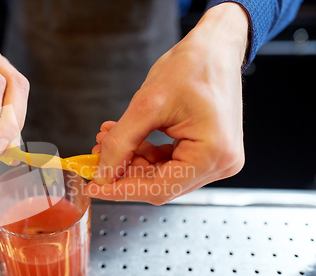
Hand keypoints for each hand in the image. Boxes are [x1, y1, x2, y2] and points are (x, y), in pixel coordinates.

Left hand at [87, 3, 248, 204]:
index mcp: (212, 154)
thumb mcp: (147, 105)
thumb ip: (121, 144)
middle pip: (160, 184)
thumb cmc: (192, 66)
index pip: (158, 189)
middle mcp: (220, 163)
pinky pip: (170, 162)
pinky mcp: (208, 151)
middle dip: (124, 170)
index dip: (121, 190)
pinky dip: (146, 153)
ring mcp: (216, 159)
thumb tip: (103, 173)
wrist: (215, 47)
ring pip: (162, 174)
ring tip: (108, 139)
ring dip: (132, 160)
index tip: (95, 188)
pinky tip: (127, 138)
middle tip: (97, 156)